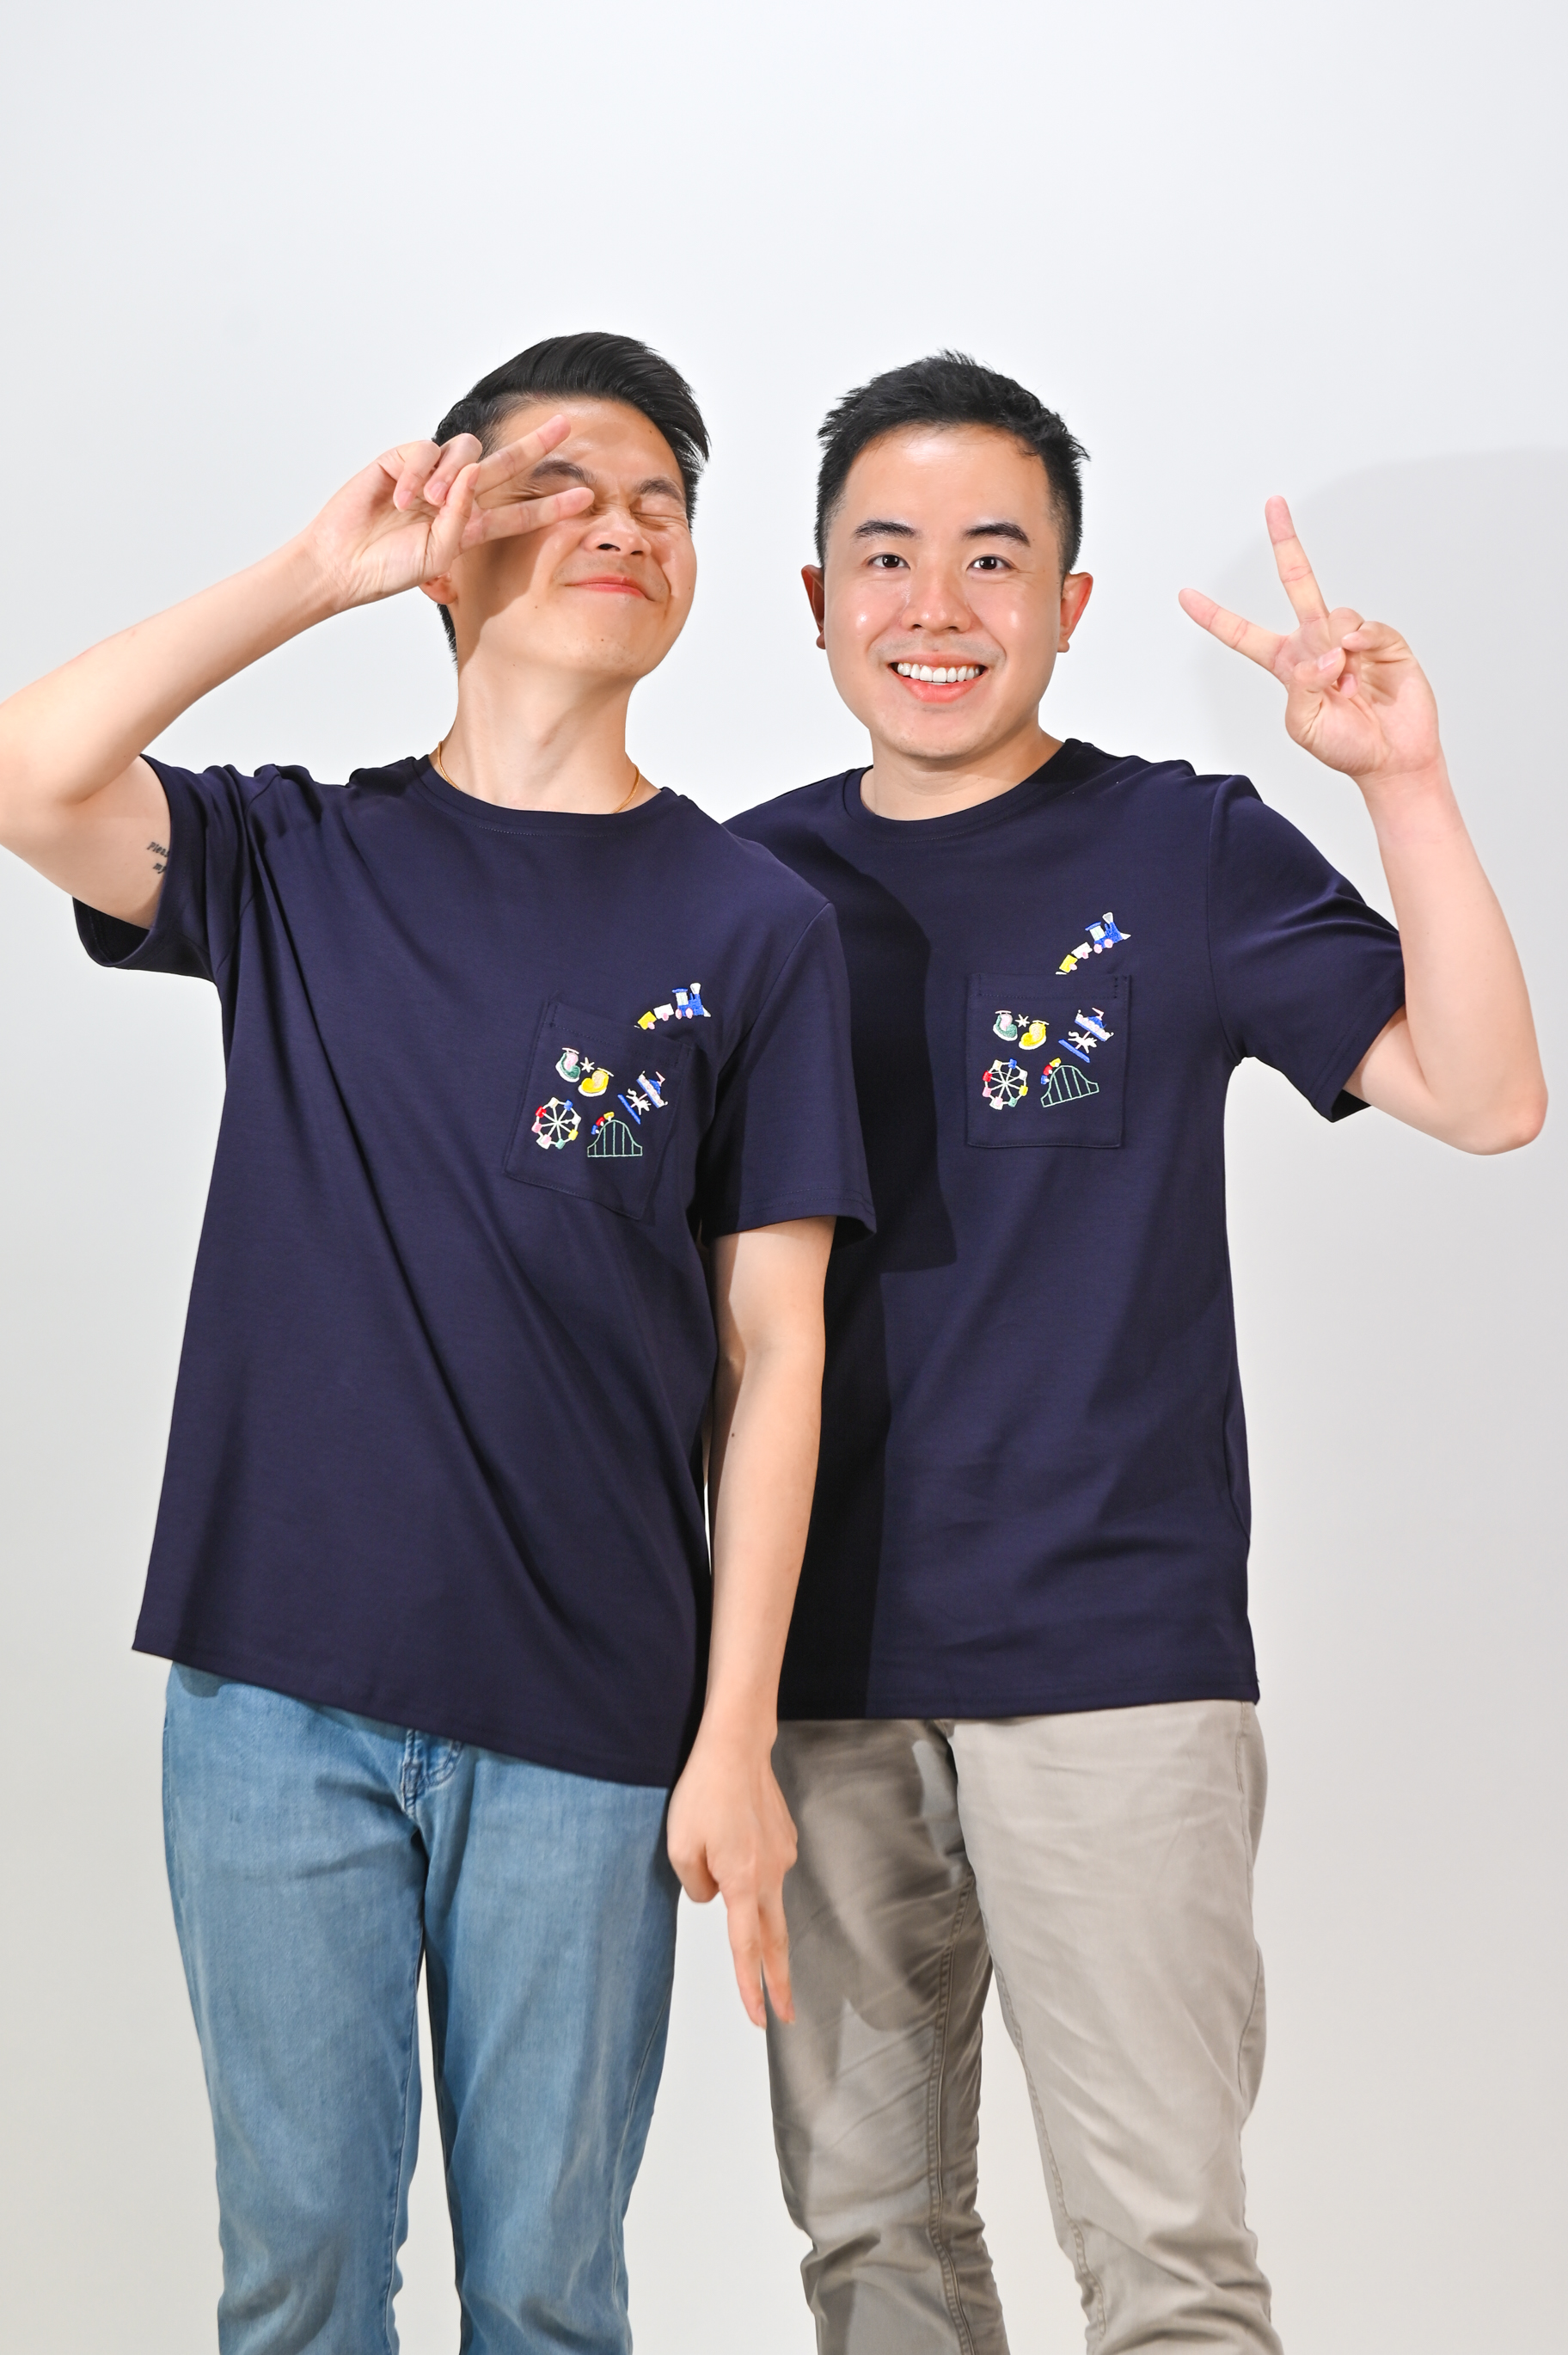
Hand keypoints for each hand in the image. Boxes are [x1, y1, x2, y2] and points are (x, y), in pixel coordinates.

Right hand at [301, 413, 593, 611]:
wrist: (343, 564)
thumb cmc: (389, 569)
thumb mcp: (438, 555)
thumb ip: (463, 520)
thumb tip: (475, 473)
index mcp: (471, 526)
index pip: (519, 512)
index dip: (550, 505)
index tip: (585, 498)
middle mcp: (456, 497)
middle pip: (505, 465)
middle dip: (535, 446)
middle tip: (565, 427)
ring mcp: (430, 476)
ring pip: (465, 451)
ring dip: (453, 474)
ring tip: (431, 502)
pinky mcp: (401, 460)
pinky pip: (424, 450)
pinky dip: (418, 472)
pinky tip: (404, 498)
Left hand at [666, 1723, 796, 2027]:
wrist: (737, 1746)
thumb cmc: (704, 1791)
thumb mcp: (678, 1846)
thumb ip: (694, 1885)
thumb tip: (714, 1896)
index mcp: (742, 1883)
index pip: (748, 1949)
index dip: (752, 1988)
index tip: (761, 2020)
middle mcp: (771, 1874)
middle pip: (776, 1940)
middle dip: (779, 1981)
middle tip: (786, 2015)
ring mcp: (783, 1855)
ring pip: (764, 1893)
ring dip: (746, 1895)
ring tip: (715, 1843)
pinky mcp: (785, 1838)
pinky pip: (764, 1864)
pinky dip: (749, 1864)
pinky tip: (733, 1833)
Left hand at [1180, 497, 1441, 787]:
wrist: (1392, 758)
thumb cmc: (1345, 746)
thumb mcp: (1303, 725)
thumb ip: (1301, 686)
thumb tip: (1325, 651)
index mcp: (1287, 664)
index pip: (1243, 635)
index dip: (1215, 617)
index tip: (1186, 595)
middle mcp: (1317, 643)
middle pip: (1297, 583)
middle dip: (1286, 543)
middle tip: (1274, 505)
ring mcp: (1350, 639)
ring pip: (1334, 614)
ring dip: (1335, 650)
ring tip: (1345, 686)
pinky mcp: (1383, 640)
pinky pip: (1366, 626)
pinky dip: (1362, 642)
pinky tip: (1361, 663)